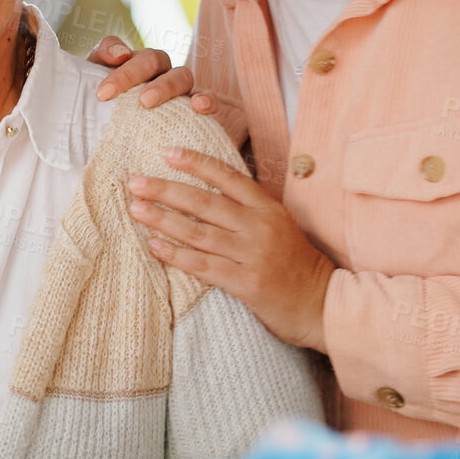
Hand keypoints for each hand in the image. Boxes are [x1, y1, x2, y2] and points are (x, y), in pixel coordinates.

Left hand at [86, 37, 210, 111]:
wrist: (108, 140)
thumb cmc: (104, 115)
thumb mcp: (91, 90)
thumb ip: (99, 63)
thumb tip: (119, 54)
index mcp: (128, 63)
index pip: (119, 49)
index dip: (113, 57)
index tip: (101, 91)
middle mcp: (156, 71)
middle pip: (153, 59)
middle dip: (133, 74)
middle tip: (111, 94)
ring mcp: (177, 89)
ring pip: (181, 75)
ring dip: (165, 86)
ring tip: (146, 102)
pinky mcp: (194, 110)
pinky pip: (208, 99)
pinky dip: (207, 99)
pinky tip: (199, 107)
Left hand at [128, 147, 335, 350]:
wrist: (324, 305)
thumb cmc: (296, 265)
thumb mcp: (279, 227)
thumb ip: (248, 209)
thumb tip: (206, 191)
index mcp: (268, 209)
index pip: (228, 177)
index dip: (197, 163)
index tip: (168, 153)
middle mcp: (260, 227)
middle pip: (205, 202)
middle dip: (166, 190)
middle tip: (135, 182)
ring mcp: (253, 255)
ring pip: (199, 232)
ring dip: (163, 220)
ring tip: (135, 209)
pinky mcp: (247, 283)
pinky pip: (204, 266)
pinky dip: (176, 255)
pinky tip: (154, 246)